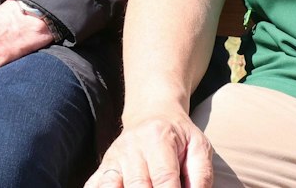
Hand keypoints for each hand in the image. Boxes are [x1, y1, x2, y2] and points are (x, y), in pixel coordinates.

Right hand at [84, 112, 212, 187]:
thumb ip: (201, 175)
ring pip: (112, 186)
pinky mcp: (103, 167)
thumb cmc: (179, 137)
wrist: (151, 114)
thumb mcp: (199, 147)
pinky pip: (94, 185)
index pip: (163, 178)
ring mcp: (114, 157)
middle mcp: (131, 147)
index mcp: (158, 139)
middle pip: (137, 185)